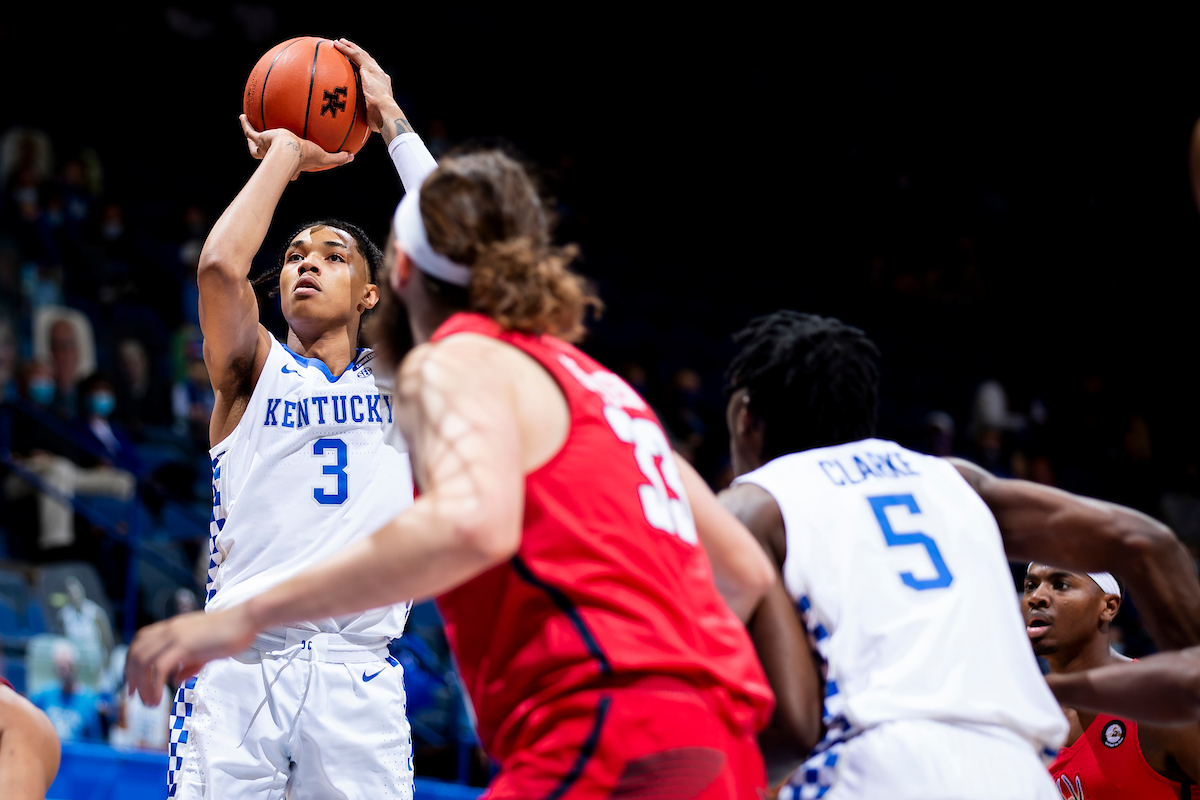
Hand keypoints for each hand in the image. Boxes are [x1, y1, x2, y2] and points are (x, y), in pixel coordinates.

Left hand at [124, 607, 256, 704]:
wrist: (245, 621)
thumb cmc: (229, 634)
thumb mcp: (204, 651)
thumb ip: (188, 663)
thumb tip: (176, 678)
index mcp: (172, 627)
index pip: (140, 642)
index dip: (131, 662)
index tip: (133, 681)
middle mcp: (168, 629)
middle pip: (136, 653)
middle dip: (131, 677)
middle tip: (133, 696)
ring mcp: (175, 636)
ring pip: (143, 663)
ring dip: (142, 686)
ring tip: (149, 703)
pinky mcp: (184, 645)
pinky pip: (159, 669)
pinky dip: (154, 686)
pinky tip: (159, 699)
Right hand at [239, 115, 352, 177]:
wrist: (288, 151)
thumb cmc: (305, 156)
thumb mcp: (324, 157)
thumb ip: (338, 158)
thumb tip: (352, 157)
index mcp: (290, 166)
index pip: (291, 172)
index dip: (292, 173)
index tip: (295, 174)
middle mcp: (275, 159)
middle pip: (270, 160)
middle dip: (269, 157)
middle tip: (269, 151)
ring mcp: (265, 150)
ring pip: (256, 149)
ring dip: (253, 143)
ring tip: (252, 134)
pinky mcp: (259, 140)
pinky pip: (249, 132)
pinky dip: (245, 124)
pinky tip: (242, 116)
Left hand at [334, 38, 412, 142]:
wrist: (386, 113)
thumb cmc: (381, 120)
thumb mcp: (372, 117)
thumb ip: (365, 117)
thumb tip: (356, 130)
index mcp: (383, 85)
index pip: (373, 72)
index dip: (365, 67)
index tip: (358, 65)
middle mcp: (380, 75)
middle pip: (367, 60)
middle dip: (357, 52)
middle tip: (347, 47)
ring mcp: (374, 71)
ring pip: (360, 54)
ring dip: (350, 47)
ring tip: (340, 42)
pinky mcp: (368, 69)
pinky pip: (354, 55)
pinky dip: (346, 49)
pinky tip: (336, 44)